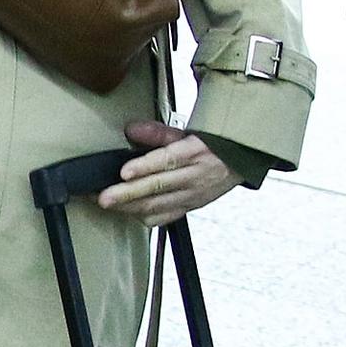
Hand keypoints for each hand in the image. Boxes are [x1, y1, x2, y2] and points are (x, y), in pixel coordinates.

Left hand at [94, 120, 238, 227]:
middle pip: (158, 187)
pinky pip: (165, 217)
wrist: (242, 162)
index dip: (145, 167)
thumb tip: (130, 129)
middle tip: (103, 197)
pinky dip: (145, 217)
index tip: (124, 172)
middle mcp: (195, 177)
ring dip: (130, 207)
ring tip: (107, 204)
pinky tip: (128, 212)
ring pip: (158, 206)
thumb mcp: (187, 132)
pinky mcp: (191, 208)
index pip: (167, 161)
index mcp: (195, 153)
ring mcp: (193, 196)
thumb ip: (157, 132)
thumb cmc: (212, 144)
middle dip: (127, 194)